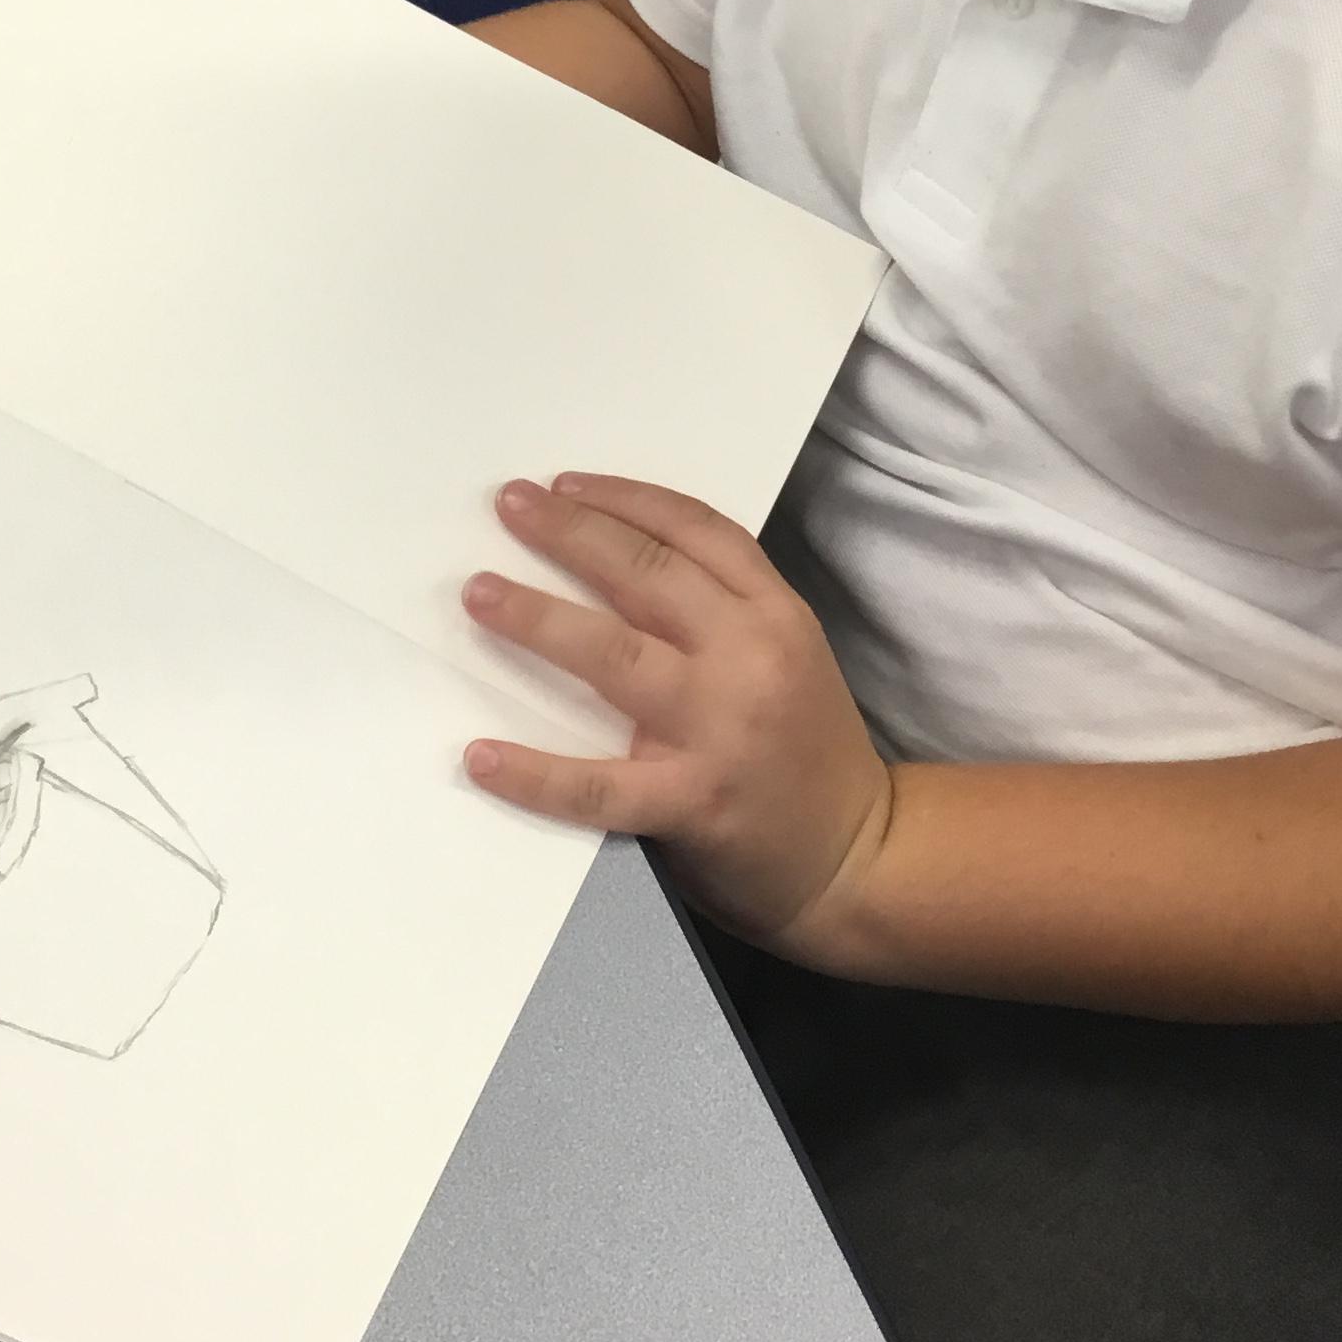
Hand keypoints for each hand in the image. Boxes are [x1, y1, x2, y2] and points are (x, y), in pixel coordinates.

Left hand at [462, 473, 892, 951]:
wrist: (860, 857)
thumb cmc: (808, 751)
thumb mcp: (788, 655)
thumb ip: (722, 614)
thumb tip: (614, 566)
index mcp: (776, 614)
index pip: (696, 531)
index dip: (625, 499)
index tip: (564, 484)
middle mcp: (750, 658)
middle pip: (647, 573)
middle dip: (571, 532)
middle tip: (508, 505)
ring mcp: (719, 730)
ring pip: (614, 655)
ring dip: (538, 618)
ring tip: (481, 594)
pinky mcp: (692, 802)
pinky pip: (598, 784)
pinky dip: (535, 773)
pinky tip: (482, 756)